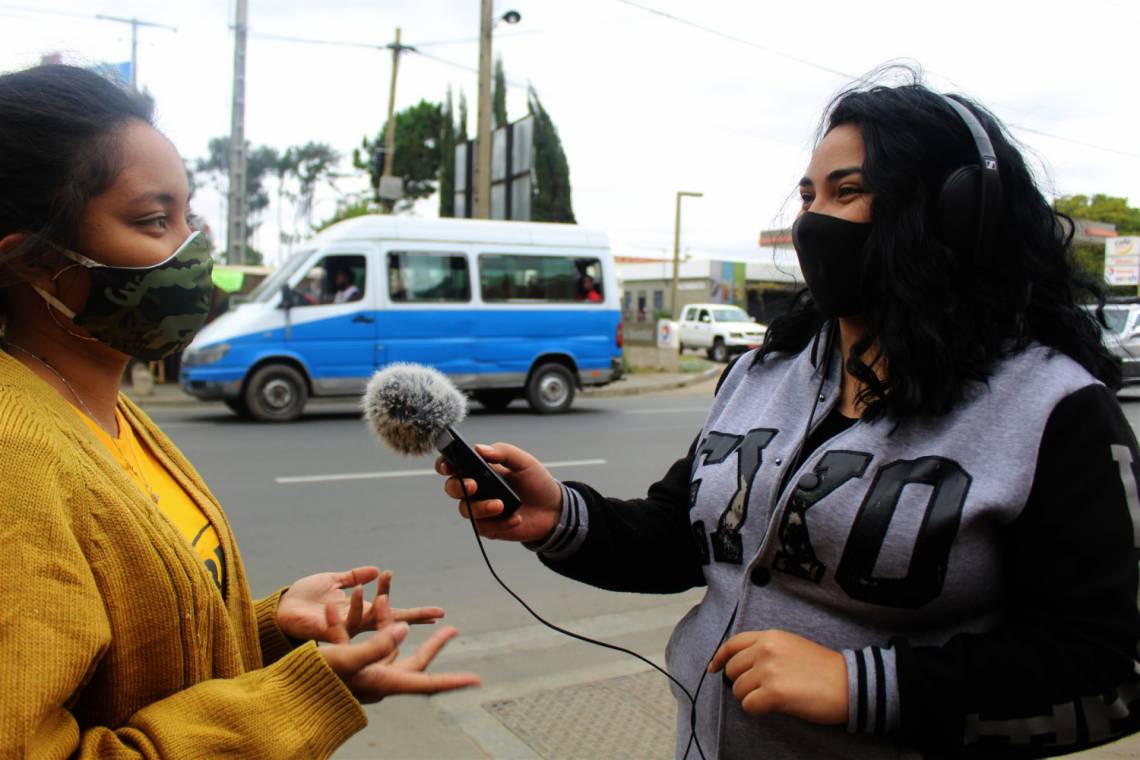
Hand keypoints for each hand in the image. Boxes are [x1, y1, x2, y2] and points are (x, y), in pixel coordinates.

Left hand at [277, 566, 443, 643]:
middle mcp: (358, 623)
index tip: (439, 614)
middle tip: (439, 615)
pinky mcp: (331, 630)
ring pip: (372, 619)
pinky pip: (348, 620)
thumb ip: (354, 576)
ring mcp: (346, 629)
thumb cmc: (304, 597)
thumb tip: (375, 569)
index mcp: (361, 612)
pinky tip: (358, 589)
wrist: (280, 608)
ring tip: (386, 576)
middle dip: (414, 618)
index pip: (394, 613)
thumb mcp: (333, 581)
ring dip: (380, 597)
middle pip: (392, 622)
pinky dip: (355, 604)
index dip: (416, 614)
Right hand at [319, 602, 480, 703]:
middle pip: (415, 661)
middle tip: (452, 629)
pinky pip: (365, 642)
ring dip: (389, 620)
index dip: (452, 681)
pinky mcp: (351, 665)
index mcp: (383, 683)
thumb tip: (404, 629)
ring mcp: (364, 673)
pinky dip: (363, 622)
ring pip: (389, 646)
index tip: (477, 681)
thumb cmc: (314, 677)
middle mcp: (377, 679)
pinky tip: (351, 602)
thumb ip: (376, 645)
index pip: (426, 684)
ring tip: (388, 598)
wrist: (286, 691)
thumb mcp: (345, 659)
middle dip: (433, 644)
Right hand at [436, 442, 562, 542]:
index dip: (445, 464)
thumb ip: (503, 452)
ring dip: (481, 507)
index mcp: (480, 469)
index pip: (454, 465)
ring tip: (500, 505)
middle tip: (474, 485)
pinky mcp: (489, 527)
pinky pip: (484, 527)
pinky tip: (516, 518)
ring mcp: (481, 509)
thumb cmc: (536, 482)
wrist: (553, 509)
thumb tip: (479, 448)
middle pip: (452, 488)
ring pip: (466, 509)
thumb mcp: (524, 461)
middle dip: (458, 486)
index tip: (448, 466)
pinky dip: (500, 523)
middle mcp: (477, 489)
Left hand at [708, 630, 847, 725]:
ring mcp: (769, 670)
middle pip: (732, 670)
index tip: (714, 669)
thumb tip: (744, 666)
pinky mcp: (774, 692)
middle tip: (761, 691)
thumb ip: (767, 650)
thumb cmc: (824, 669)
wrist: (849, 683)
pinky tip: (773, 708)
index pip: (733, 644)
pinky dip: (757, 710)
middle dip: (742, 683)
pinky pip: (749, 706)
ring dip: (751, 698)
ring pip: (738, 690)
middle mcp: (766, 650)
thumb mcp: (792, 646)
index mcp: (770, 636)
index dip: (720, 658)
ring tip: (773, 698)